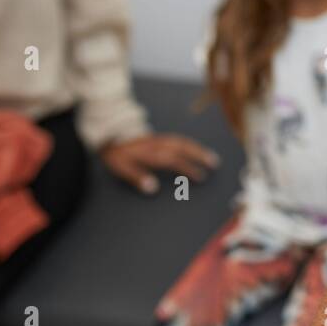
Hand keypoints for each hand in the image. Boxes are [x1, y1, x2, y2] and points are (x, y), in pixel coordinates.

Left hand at [100, 133, 219, 194]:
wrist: (112, 137)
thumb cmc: (118, 156)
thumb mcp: (122, 168)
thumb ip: (137, 177)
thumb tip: (153, 188)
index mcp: (151, 153)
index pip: (174, 160)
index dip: (188, 168)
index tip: (201, 176)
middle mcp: (159, 144)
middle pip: (183, 147)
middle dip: (200, 155)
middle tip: (214, 163)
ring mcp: (161, 139)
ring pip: (183, 142)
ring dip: (198, 149)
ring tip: (211, 157)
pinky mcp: (161, 138)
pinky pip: (179, 139)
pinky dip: (190, 144)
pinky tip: (196, 150)